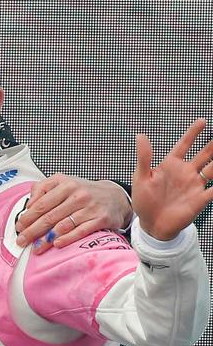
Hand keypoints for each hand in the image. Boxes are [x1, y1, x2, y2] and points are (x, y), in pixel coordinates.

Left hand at [15, 174, 132, 253]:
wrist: (115, 196)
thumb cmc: (83, 191)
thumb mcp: (63, 183)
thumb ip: (43, 189)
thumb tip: (28, 205)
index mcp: (66, 184)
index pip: (41, 203)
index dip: (28, 217)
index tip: (19, 227)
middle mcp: (78, 194)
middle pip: (49, 216)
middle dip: (33, 230)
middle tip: (21, 241)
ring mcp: (90, 207)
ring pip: (63, 225)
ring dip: (47, 238)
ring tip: (36, 247)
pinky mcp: (101, 219)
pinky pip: (81, 231)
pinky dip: (67, 238)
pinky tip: (56, 244)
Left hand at [132, 118, 212, 241]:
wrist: (151, 225)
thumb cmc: (144, 200)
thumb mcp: (141, 178)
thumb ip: (144, 157)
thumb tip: (140, 135)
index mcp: (171, 165)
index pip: (184, 144)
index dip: (193, 133)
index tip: (203, 120)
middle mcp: (186, 172)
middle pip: (204, 154)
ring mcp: (195, 185)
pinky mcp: (200, 199)